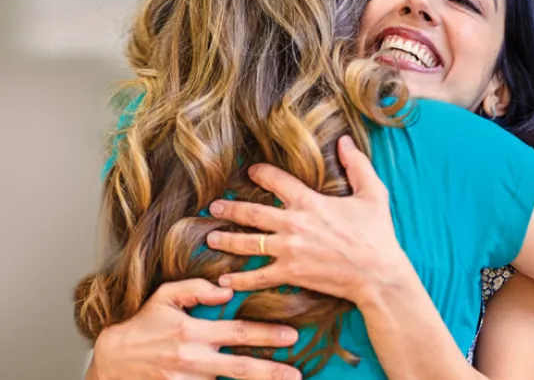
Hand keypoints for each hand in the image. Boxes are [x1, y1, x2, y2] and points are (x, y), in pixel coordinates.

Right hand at [89, 279, 300, 379]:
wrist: (112, 362)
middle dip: (270, 371)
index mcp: (191, 332)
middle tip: (296, 374)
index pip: (237, 331)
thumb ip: (196, 289)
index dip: (266, 334)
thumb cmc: (143, 326)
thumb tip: (226, 291)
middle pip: (239, 366)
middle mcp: (192, 359)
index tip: (292, 336)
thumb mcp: (165, 297)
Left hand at [206, 136, 414, 307]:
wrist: (378, 273)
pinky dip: (240, 279)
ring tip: (211, 238)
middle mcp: (293, 224)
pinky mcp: (290, 273)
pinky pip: (258, 276)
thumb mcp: (373, 194)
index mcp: (309, 202)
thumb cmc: (377, 234)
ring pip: (248, 243)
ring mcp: (288, 250)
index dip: (260, 173)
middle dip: (230, 208)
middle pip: (252, 213)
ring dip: (227, 240)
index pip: (276, 180)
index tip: (250, 171)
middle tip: (214, 206)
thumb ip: (357, 165)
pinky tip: (226, 279)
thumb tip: (345, 141)